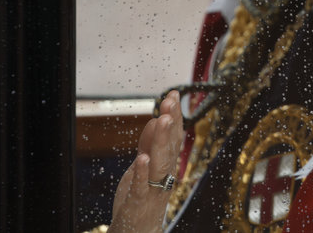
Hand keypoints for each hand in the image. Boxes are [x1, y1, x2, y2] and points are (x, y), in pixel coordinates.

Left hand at [109, 90, 184, 232]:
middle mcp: (165, 174)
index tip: (174, 94)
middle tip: (170, 101)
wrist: (137, 230)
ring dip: (162, 141)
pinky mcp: (139, 201)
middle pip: (170, 146)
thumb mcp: (145, 165)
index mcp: (167, 165)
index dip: (174, 115)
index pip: (173, 136)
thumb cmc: (142, 197)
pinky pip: (142, 186)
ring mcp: (153, 188)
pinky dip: (142, 173)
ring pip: (160, 162)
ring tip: (162, 120)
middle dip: (171, 123)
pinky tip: (142, 158)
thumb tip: (157, 118)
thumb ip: (150, 143)